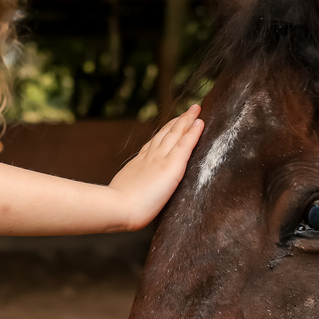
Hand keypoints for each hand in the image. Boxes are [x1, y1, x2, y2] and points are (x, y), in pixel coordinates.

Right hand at [108, 104, 203, 230]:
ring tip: (196, 110)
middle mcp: (150, 157)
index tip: (172, 123)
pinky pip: (186, 144)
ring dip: (187, 120)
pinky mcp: (172, 165)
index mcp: (138, 164)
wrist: (118, 207)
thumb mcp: (121, 193)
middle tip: (188, 111)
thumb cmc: (118, 208)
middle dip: (178, 121)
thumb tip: (127, 196)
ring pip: (176, 134)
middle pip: (166, 134)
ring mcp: (161, 159)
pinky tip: (200, 123)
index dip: (164, 132)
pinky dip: (193, 132)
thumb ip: (129, 190)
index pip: (154, 144)